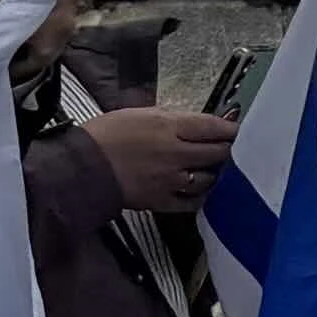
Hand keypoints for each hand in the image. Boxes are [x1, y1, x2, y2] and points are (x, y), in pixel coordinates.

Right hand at [83, 106, 235, 217]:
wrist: (78, 167)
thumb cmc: (105, 135)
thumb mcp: (140, 114)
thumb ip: (173, 118)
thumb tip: (197, 122)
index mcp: (170, 127)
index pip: (215, 127)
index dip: (231, 128)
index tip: (237, 129)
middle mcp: (176, 153)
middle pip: (219, 153)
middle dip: (227, 150)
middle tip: (229, 149)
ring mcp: (170, 180)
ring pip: (210, 178)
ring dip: (215, 173)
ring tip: (213, 169)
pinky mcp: (161, 201)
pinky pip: (192, 202)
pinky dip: (201, 196)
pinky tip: (200, 190)